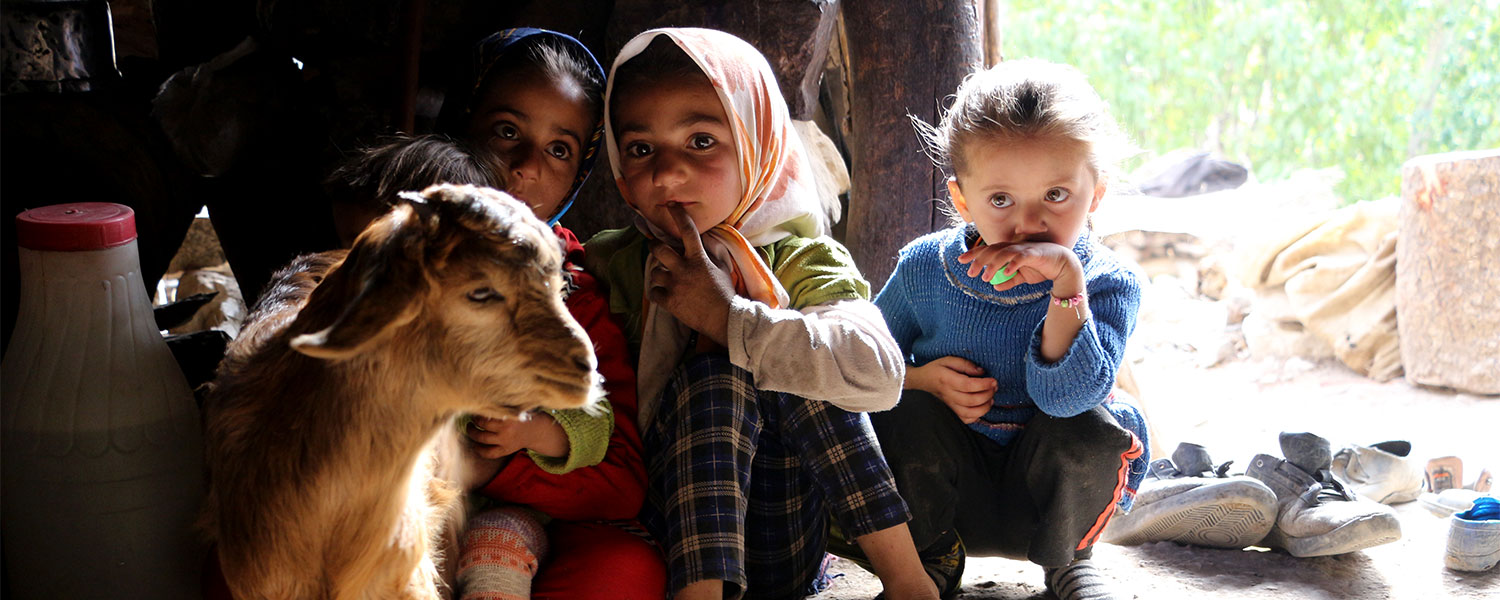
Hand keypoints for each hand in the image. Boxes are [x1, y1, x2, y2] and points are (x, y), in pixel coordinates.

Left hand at [464, 412, 566, 459]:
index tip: (476, 407)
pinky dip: (479, 450)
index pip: (487, 413)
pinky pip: (489, 453)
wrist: (537, 431)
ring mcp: (506, 441)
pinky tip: (475, 445)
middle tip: (471, 418)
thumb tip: (481, 400)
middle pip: (482, 425)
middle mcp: (507, 430)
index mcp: (509, 416)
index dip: (478, 411)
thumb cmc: (524, 415)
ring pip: (482, 439)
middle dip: (473, 421)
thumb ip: (502, 405)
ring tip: (470, 428)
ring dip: (472, 433)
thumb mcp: (517, 407)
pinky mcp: (506, 450)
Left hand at [647, 204, 734, 345]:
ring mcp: (675, 286)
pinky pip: (654, 292)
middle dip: (654, 246)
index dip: (678, 215)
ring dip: (659, 274)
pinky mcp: (669, 302)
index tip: (671, 206)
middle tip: (655, 247)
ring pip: (654, 272)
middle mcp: (684, 269)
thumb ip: (711, 253)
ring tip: (666, 278)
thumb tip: (704, 241)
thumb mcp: (722, 268)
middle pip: (659, 250)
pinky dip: (658, 293)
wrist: (725, 319)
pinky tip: (666, 294)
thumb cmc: (725, 293)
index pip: (687, 230)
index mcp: (699, 259)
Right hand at [907, 356, 995, 423]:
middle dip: (987, 395)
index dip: (984, 384)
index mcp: (946, 380)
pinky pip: (965, 419)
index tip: (994, 381)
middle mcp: (947, 394)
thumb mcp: (948, 360)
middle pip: (971, 400)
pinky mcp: (950, 412)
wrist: (920, 381)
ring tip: (991, 399)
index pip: (968, 385)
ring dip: (984, 407)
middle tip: (994, 387)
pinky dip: (976, 416)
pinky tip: (981, 408)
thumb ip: (965, 364)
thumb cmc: (936, 369)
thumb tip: (982, 372)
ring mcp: (948, 406)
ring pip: (969, 413)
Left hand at [957, 241, 1083, 296]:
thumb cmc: (1041, 268)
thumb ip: (1009, 281)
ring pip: (1004, 253)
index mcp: (1010, 251)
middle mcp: (1015, 247)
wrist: (1063, 266)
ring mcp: (1024, 249)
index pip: (988, 249)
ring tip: (985, 277)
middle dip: (979, 260)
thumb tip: (995, 287)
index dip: (974, 253)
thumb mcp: (1023, 277)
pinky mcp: (1035, 254)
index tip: (960, 260)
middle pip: (993, 250)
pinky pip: (1021, 257)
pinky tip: (1005, 272)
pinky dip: (1013, 264)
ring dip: (993, 264)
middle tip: (970, 272)